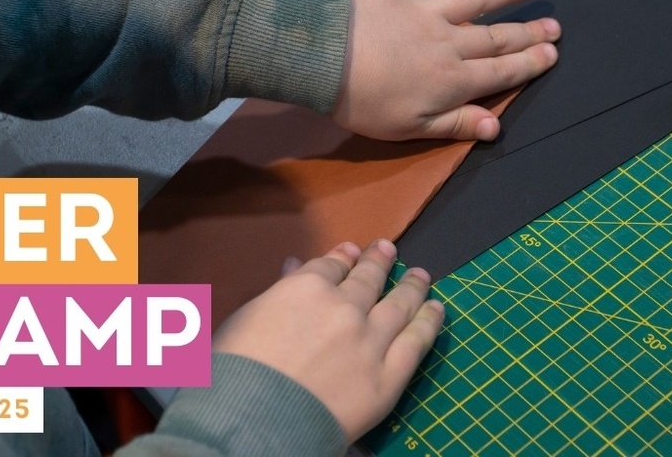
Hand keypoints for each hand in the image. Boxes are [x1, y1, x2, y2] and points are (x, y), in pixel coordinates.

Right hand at [215, 240, 444, 442]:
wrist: (255, 420)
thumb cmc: (234, 372)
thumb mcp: (243, 319)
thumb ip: (276, 291)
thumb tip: (293, 266)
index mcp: (305, 288)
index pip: (331, 266)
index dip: (344, 258)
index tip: (353, 253)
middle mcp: (344, 307)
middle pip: (369, 279)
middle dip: (379, 262)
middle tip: (389, 250)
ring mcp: (370, 340)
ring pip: (399, 304)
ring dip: (412, 286)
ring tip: (421, 276)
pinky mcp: (388, 375)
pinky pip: (416, 342)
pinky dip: (429, 322)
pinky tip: (437, 309)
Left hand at [333, 0, 559, 140]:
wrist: (324, 60)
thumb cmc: (363, 103)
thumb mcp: (411, 128)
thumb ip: (455, 124)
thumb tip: (497, 126)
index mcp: (452, 80)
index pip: (501, 72)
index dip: (529, 64)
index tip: (552, 54)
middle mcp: (448, 42)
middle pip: (496, 37)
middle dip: (528, 33)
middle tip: (555, 26)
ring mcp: (425, 12)